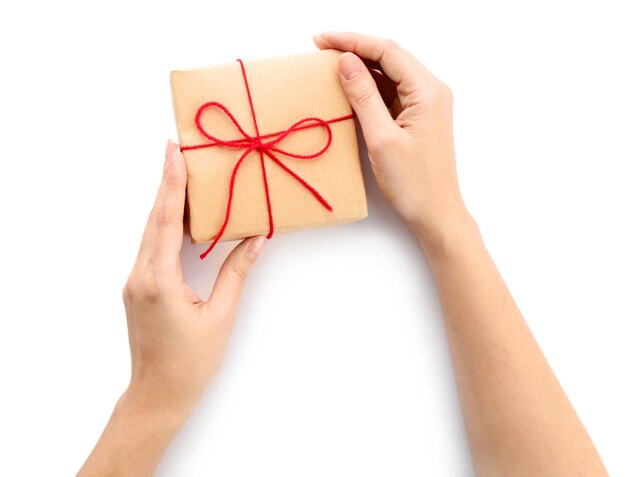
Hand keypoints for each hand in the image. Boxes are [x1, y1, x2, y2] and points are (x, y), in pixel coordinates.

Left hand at [122, 140, 265, 416]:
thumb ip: (236, 273)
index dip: (171, 183)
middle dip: (167, 182)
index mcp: (158, 280)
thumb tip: (256, 239)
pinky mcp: (139, 288)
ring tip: (183, 176)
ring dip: (167, 204)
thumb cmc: (190, 363)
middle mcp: (140, 275)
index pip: (165, 220)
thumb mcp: (220, 316)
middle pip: (154, 219)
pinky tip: (181, 218)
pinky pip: (152, 248)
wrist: (157, 395)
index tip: (173, 150)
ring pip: (151, 232)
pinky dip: (166, 226)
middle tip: (178, 149)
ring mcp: (136, 281)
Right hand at [314, 32, 469, 242]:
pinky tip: (349, 88)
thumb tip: (346, 62)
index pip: (387, 51)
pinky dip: (369, 87)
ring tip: (330, 65)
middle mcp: (431, 91)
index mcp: (427, 91)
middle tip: (321, 47)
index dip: (353, 41)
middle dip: (355, 49)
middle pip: (389, 57)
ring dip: (361, 68)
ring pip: (390, 73)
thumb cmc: (413, 183)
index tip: (322, 40)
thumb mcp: (382, 139)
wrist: (435, 213)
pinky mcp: (417, 117)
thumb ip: (364, 97)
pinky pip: (391, 92)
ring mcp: (425, 104)